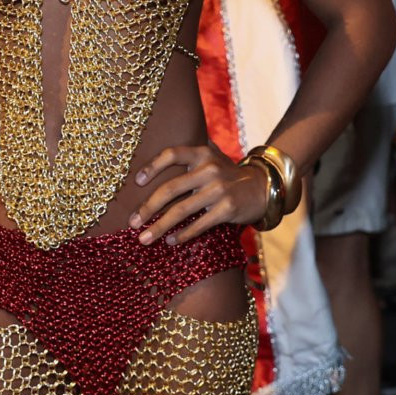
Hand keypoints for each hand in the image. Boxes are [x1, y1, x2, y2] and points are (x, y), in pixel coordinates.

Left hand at [130, 144, 268, 244]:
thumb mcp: (211, 159)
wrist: (263, 187)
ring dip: (159, 226)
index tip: (137, 182)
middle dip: (147, 207)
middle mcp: (209, 169)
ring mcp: (219, 189)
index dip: (151, 166)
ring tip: (144, 239)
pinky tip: (171, 241)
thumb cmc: (227, 176)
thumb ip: (188, 160)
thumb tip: (150, 173)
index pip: (171, 154)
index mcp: (201, 153)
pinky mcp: (228, 208)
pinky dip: (183, 235)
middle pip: (170, 188)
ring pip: (181, 210)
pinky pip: (199, 224)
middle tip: (132, 223)